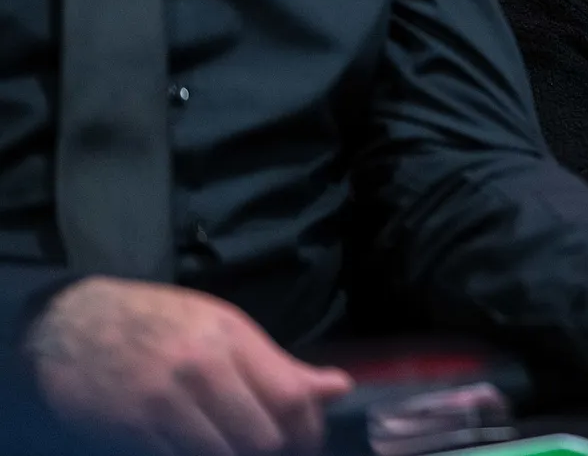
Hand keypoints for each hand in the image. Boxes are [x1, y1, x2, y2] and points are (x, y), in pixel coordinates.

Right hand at [27, 278, 352, 455]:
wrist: (71, 326)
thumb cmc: (157, 322)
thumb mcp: (222, 327)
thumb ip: (279, 365)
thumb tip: (339, 389)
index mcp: (229, 338)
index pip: (290, 397)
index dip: (308, 430)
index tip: (307, 442)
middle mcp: (199, 370)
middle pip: (262, 437)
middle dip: (274, 450)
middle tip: (273, 450)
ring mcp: (162, 404)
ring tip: (235, 448)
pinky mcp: (132, 432)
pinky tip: (200, 448)